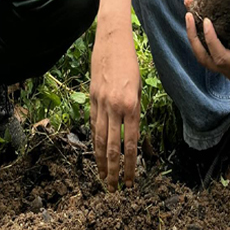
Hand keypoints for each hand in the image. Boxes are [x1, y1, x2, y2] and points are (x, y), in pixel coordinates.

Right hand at [89, 19, 140, 188]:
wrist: (112, 41)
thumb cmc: (130, 62)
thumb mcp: (138, 87)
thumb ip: (134, 109)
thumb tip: (129, 130)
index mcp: (131, 105)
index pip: (130, 143)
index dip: (130, 165)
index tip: (131, 180)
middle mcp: (114, 107)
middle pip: (111, 146)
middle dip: (113, 170)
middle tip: (115, 188)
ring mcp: (100, 103)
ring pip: (99, 138)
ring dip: (101, 161)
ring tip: (103, 177)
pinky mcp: (91, 98)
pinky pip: (93, 124)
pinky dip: (94, 141)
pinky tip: (95, 153)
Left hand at [185, 0, 229, 78]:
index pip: (220, 56)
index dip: (211, 40)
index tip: (206, 21)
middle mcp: (225, 69)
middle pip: (203, 56)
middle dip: (193, 36)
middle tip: (189, 15)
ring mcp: (216, 65)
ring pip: (199, 53)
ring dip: (191, 34)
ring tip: (189, 13)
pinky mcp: (211, 58)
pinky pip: (200, 48)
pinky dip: (195, 34)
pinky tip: (192, 16)